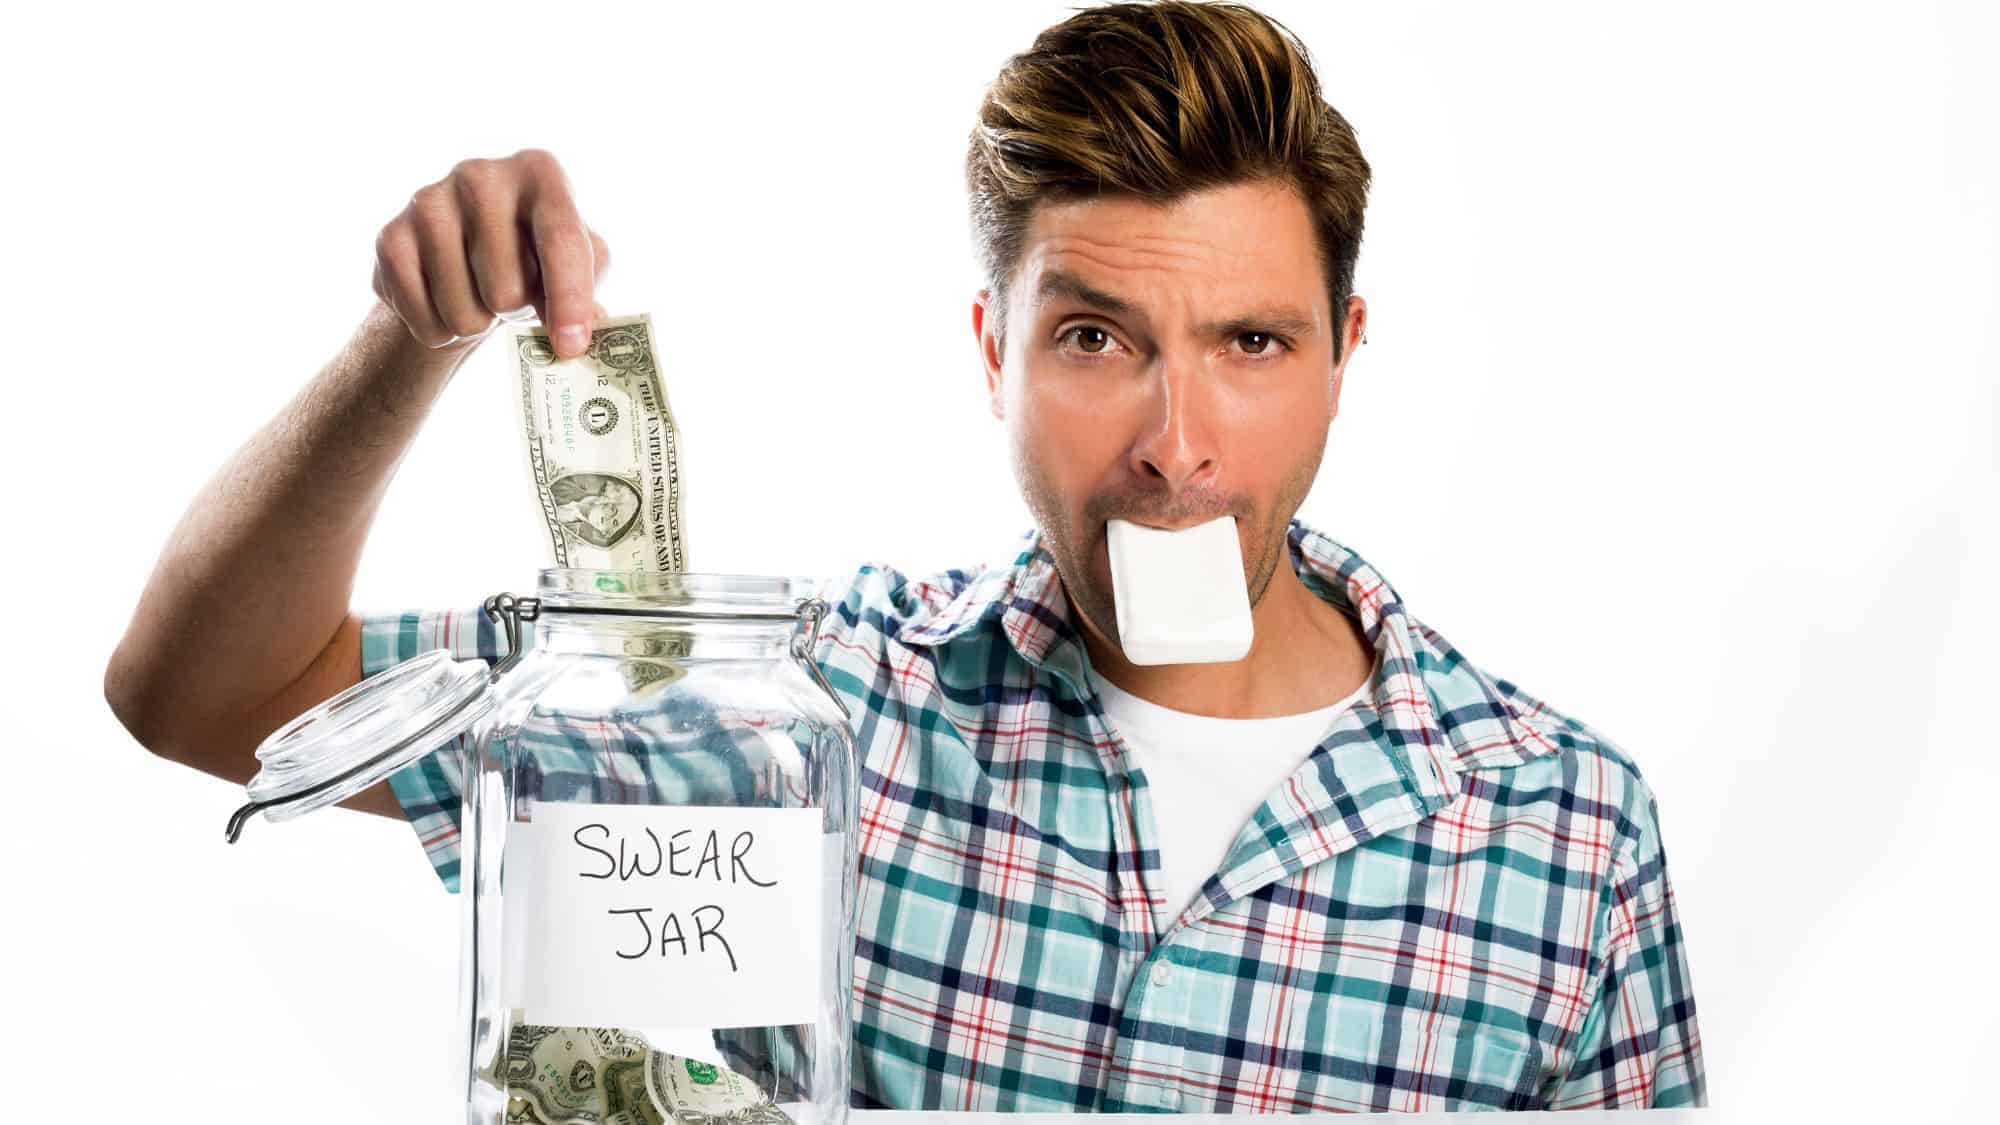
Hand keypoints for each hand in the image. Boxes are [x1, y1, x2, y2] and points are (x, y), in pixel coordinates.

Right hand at [372, 148, 609, 358]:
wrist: (464, 256)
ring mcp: (428, 202)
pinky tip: (443, 302)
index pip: (561, 240)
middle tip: (511, 295)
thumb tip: (581, 332)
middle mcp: (480, 176)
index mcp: (540, 172)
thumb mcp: (578, 264)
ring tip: (478, 296)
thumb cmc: (535, 259)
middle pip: (508, 290)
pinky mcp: (390, 237)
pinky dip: (441, 332)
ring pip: (465, 312)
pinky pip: (425, 320)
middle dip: (515, 310)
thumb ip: (587, 291)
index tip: (571, 347)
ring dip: (477, 324)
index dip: (569, 299)